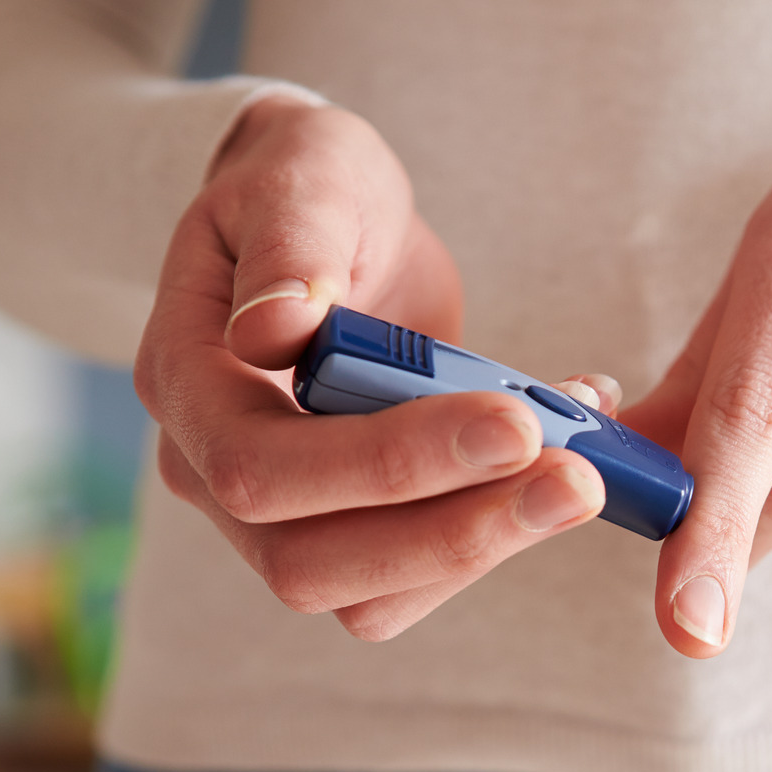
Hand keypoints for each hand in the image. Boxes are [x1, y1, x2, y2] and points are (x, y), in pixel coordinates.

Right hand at [134, 97, 617, 639]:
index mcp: (185, 385)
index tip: (513, 425)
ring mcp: (283, 514)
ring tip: (586, 471)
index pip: (261, 467)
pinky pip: (421, 570)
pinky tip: (572, 454)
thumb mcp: (306, 176)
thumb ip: (292, 246)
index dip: (386, 463)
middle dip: (453, 532)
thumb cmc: (309, 185)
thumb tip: (272, 330)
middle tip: (577, 481)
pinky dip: (502, 528)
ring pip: (370, 595)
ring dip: (488, 545)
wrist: (330, 218)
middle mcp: (214, 472)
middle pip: (309, 564)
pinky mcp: (356, 524)